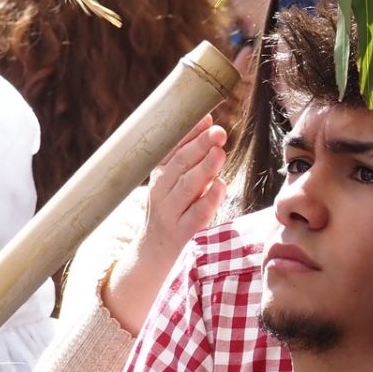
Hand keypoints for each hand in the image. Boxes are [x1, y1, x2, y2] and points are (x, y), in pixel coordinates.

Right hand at [101, 117, 226, 330]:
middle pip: (179, 166)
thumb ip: (187, 154)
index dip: (188, 134)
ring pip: (187, 187)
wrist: (152, 252)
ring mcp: (169, 213)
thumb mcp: (171, 182)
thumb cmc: (171, 210)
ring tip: (219, 152)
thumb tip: (207, 119)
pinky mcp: (182, 232)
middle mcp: (160, 193)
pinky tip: (220, 186)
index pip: (171, 150)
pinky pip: (197, 214)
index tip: (206, 118)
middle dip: (198, 147)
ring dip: (203, 168)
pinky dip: (209, 199)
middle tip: (218, 132)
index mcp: (157, 177)